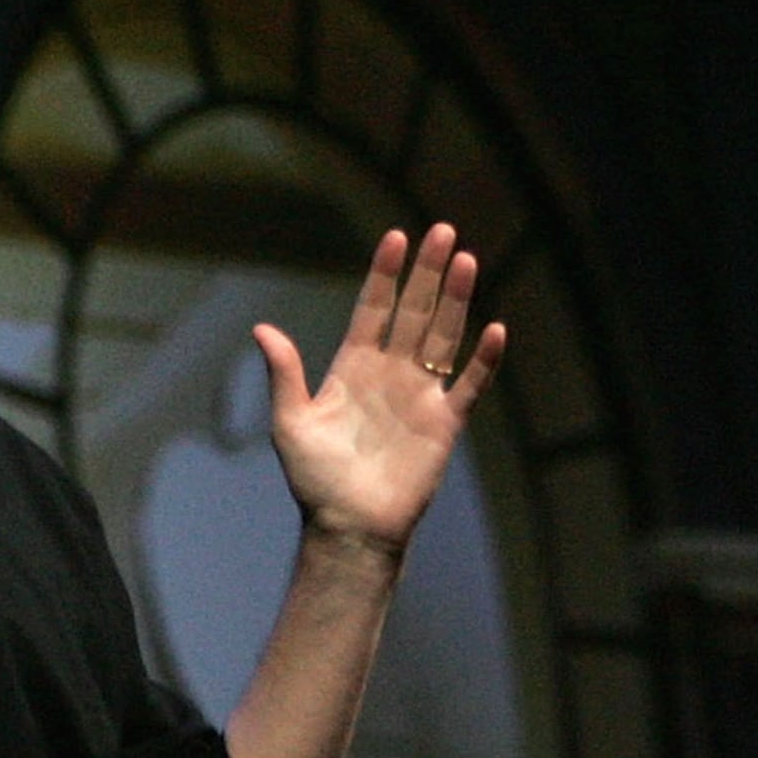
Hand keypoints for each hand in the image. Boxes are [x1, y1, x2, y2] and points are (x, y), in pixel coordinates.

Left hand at [255, 224, 505, 553]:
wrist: (347, 526)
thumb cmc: (314, 479)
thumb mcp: (290, 422)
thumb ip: (284, 374)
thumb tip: (263, 328)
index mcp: (352, 368)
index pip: (373, 309)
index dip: (385, 275)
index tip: (395, 237)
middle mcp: (390, 373)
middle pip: (415, 312)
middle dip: (428, 272)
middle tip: (444, 231)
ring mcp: (420, 394)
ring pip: (444, 336)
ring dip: (457, 301)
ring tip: (467, 261)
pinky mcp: (444, 422)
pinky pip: (469, 385)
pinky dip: (483, 360)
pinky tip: (495, 329)